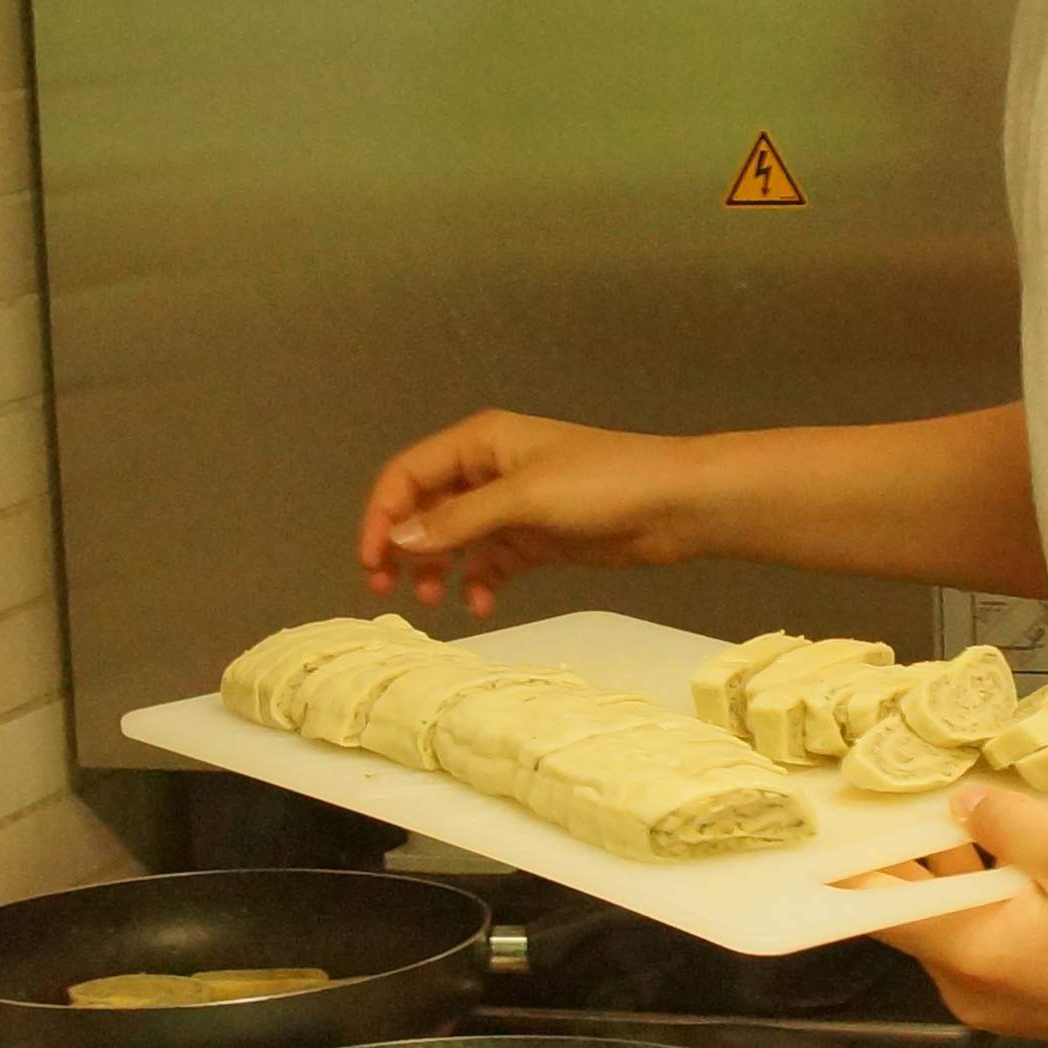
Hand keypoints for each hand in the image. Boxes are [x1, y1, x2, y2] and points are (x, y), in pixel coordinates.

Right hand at [357, 411, 704, 613]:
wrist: (675, 506)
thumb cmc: (604, 483)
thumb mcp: (524, 497)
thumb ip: (460, 520)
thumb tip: (399, 539)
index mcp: (481, 442)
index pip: (409, 474)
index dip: (383, 514)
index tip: (371, 559)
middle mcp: (490, 471)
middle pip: (425, 508)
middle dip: (402, 547)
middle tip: (387, 589)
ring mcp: (513, 507)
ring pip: (454, 540)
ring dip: (437, 570)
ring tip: (432, 601)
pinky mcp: (536, 539)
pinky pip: (489, 563)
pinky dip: (478, 583)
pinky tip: (481, 605)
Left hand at [868, 786, 1047, 1047]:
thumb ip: (1008, 821)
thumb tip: (961, 804)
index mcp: (970, 954)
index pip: (882, 906)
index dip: (850, 864)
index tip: (823, 829)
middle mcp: (972, 990)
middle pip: (916, 916)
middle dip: (905, 857)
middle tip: (887, 795)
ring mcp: (1004, 1003)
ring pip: (956, 926)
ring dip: (953, 872)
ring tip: (945, 807)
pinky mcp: (1036, 1001)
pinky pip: (989, 941)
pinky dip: (986, 896)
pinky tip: (1001, 850)